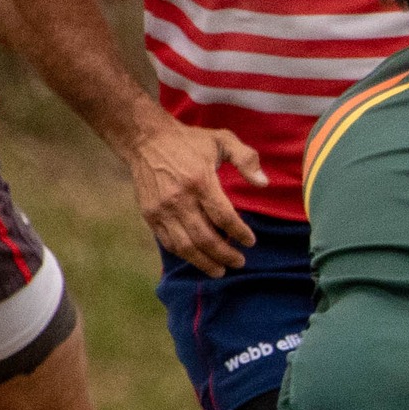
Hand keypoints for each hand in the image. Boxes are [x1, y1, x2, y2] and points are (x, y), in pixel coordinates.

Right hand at [128, 117, 266, 275]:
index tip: (251, 242)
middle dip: (225, 254)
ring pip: (185, 246)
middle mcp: (179, 199)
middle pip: (205, 238)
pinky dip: (185, 254)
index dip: (239, 233)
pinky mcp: (149, 215)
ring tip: (221, 270)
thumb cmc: (189, 140)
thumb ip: (247, 159)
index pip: (224, 217)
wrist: (144, 139)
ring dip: (205, 262)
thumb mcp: (223, 140)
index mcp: (200, 181)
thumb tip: (264, 183)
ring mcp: (161, 209)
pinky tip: (198, 259)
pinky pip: (168, 242)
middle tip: (240, 262)